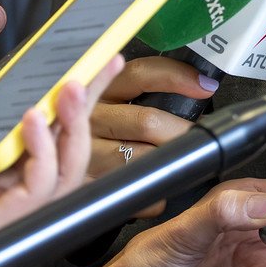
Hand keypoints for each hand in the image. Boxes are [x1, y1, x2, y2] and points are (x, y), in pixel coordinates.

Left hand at [0, 57, 119, 266]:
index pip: (29, 130)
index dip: (56, 99)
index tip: (75, 63)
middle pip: (58, 145)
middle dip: (85, 104)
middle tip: (103, 63)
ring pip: (61, 168)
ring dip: (73, 123)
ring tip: (71, 86)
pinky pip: (35, 188)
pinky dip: (43, 151)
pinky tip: (31, 118)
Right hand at [87, 56, 217, 183]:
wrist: (60, 167)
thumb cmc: (106, 131)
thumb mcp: (117, 101)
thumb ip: (147, 91)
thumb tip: (199, 89)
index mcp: (101, 90)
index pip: (141, 74)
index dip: (177, 77)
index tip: (205, 86)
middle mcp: (90, 119)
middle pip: (147, 121)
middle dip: (183, 131)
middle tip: (201, 138)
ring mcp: (86, 154)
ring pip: (143, 159)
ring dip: (172, 162)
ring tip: (184, 162)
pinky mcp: (88, 185)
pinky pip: (136, 190)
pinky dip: (157, 192)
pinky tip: (160, 186)